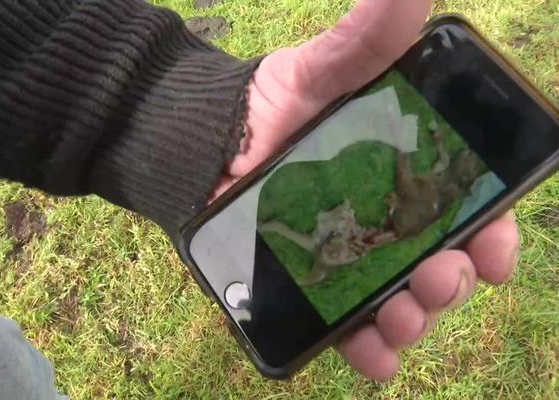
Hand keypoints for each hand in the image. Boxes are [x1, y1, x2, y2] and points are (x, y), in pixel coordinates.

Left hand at [212, 0, 519, 379]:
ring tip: (402, 316)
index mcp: (405, 175)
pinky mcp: (309, 289)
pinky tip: (375, 354)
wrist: (203, 143)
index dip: (491, 233)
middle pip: (439, 265)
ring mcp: (348, 260)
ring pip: (399, 303)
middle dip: (450, 280)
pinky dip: (366, 348)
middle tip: (440, 278)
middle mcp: (386, 223)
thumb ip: (366, 39)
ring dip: (413, 319)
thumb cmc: (271, 106)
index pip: (466, 210)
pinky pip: (346, 328)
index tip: (495, 251)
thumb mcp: (322, 69)